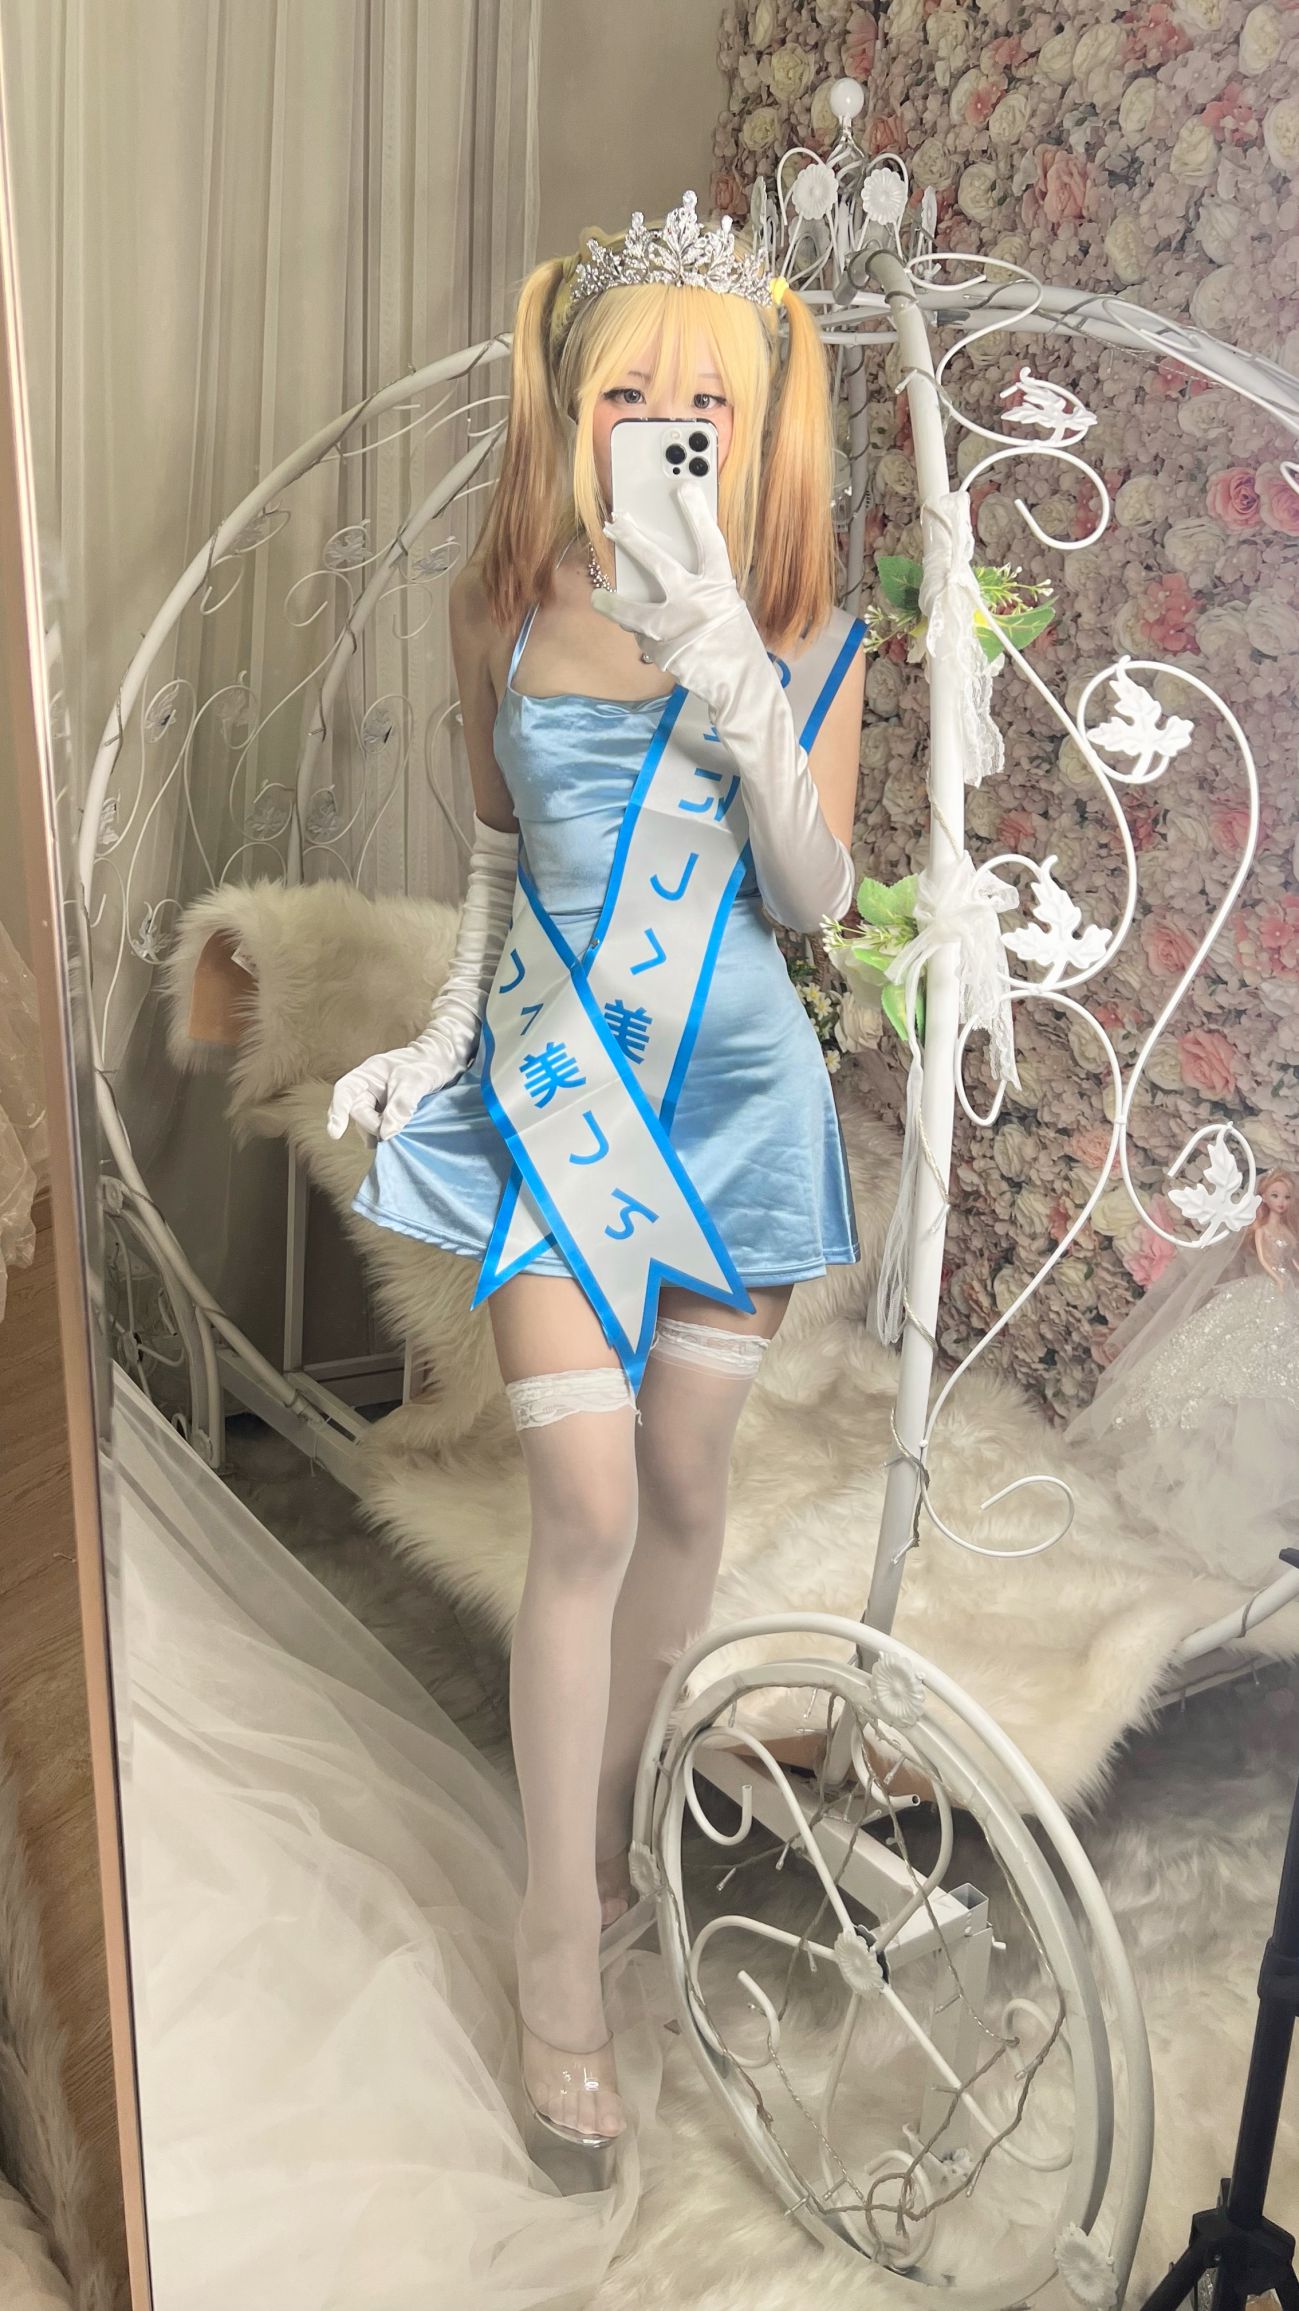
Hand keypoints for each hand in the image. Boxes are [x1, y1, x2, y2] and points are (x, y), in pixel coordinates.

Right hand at [327, 1026, 465, 1143]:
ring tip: (394, 1140)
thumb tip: (386, 1133)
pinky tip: (397, 1140)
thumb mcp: (415, 1081)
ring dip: (378, 1133)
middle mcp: (369, 1087)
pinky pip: (381, 1126)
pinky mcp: (389, 1111)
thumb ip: (400, 1106)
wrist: (446, 1062)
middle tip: (391, 1134)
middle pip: (358, 1112)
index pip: (344, 1091)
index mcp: (368, 1073)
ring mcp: (378, 1100)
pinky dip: (387, 1134)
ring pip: (368, 1122)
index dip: (337, 1112)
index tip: (335, 1133)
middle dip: (371, 1125)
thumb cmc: (427, 1063)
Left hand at [592, 480, 780, 735]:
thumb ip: (702, 588)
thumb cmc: (735, 643)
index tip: (683, 489)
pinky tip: (651, 642)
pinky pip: (645, 639)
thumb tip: (666, 573)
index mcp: (719, 587)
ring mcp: (676, 629)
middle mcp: (696, 603)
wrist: (739, 686)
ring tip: (598, 599)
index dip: (696, 514)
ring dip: (614, 605)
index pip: (708, 542)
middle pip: (658, 564)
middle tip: (614, 525)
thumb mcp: (727, 607)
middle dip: (633, 541)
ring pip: (635, 612)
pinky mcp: (662, 652)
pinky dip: (646, 639)